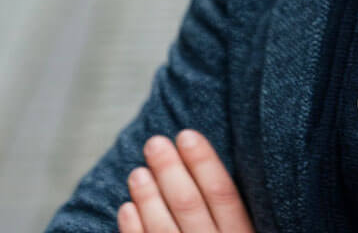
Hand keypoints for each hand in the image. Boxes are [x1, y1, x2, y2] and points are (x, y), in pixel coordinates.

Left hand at [118, 130, 254, 232]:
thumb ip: (230, 218)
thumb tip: (201, 171)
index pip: (223, 194)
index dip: (204, 162)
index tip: (186, 135)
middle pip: (190, 206)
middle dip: (170, 171)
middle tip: (154, 143)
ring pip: (165, 230)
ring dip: (148, 197)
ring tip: (136, 172)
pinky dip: (134, 230)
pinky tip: (127, 208)